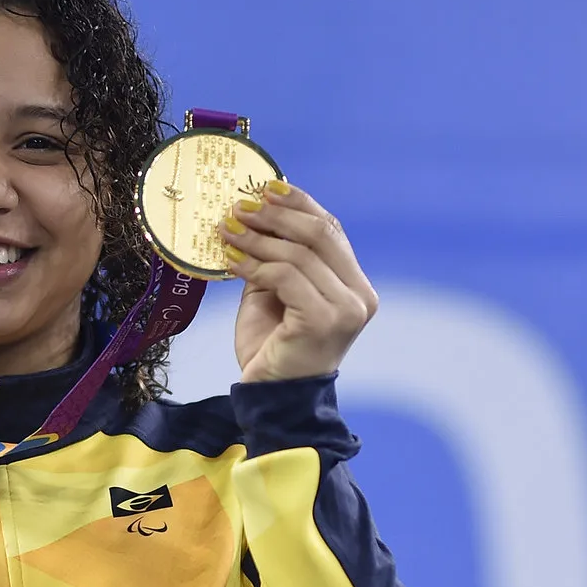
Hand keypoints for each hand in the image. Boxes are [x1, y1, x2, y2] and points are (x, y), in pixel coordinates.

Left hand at [220, 183, 378, 382]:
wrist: (273, 398)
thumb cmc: (274, 347)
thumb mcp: (277, 292)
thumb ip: (278, 258)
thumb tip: (255, 212)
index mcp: (356, 286)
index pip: (332, 230)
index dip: (299, 204)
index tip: (265, 188)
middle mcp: (360, 296)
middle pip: (320, 234)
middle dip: (276, 215)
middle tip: (239, 208)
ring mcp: (346, 309)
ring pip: (300, 254)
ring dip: (257, 238)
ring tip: (226, 231)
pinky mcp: (324, 320)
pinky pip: (285, 276)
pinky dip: (254, 264)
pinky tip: (231, 262)